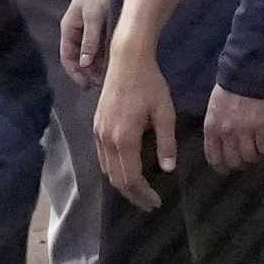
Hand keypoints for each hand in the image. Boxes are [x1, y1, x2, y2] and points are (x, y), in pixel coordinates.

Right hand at [61, 0, 109, 86]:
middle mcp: (76, 35)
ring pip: (89, 57)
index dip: (74, 73)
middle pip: (78, 60)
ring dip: (96, 68)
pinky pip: (98, 50)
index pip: (67, 58)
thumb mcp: (93, 17)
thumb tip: (84, 64)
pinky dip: (103, 59)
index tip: (85, 85)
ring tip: (108, 77)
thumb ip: (89, 40)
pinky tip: (112, 66)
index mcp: (69, 31)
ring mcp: (87, 34)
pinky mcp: (98, 33)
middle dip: (87, 73)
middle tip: (101, 84)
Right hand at [95, 44, 172, 208]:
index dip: (143, 194)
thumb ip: (166, 142)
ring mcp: (98, 131)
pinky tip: (126, 168)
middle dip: (132, 194)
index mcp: (125, 137)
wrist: (126, 60)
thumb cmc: (150, 84)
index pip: (131, 177)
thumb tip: (167, 169)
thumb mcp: (165, 113)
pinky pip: (102, 156)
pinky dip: (114, 169)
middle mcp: (107, 138)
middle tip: (149, 204)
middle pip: (116, 178)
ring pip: (106, 169)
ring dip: (122, 183)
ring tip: (139, 191)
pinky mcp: (96, 125)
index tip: (157, 202)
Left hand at [202, 85, 263, 171]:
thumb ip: (217, 127)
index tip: (228, 168)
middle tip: (248, 155)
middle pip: (234, 161)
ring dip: (256, 154)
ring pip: (251, 157)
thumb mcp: (215, 108)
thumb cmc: (230, 88)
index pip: (214, 157)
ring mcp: (244, 130)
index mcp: (212, 127)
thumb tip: (221, 146)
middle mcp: (226, 132)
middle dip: (242, 161)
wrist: (246, 72)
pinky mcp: (261, 126)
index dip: (222, 166)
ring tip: (259, 146)